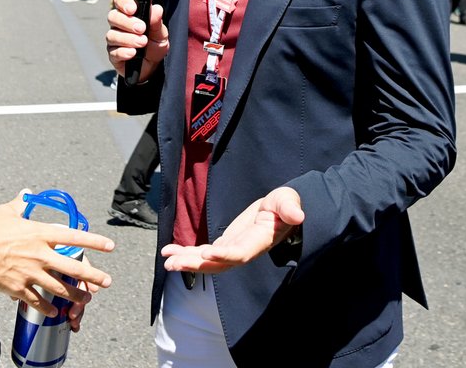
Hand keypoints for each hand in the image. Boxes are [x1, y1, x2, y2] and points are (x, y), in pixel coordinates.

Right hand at [0, 191, 113, 318]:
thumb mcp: (8, 211)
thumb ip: (22, 203)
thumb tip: (27, 194)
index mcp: (40, 233)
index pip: (74, 237)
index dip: (95, 241)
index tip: (110, 246)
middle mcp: (40, 254)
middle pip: (73, 267)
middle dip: (93, 275)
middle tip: (106, 281)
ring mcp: (30, 273)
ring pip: (59, 288)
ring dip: (75, 295)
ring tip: (86, 298)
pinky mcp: (18, 288)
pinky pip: (37, 301)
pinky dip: (47, 307)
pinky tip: (55, 311)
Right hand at [105, 0, 167, 81]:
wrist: (153, 66)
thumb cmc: (155, 45)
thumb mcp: (160, 34)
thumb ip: (157, 22)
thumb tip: (156, 8)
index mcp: (130, 14)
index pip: (120, 1)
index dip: (123, 2)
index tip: (133, 9)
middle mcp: (119, 25)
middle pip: (113, 16)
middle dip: (127, 22)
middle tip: (142, 29)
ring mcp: (114, 40)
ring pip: (112, 35)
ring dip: (128, 38)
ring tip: (142, 43)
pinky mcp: (113, 55)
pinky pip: (113, 52)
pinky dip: (124, 52)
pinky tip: (133, 53)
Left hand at [160, 187, 304, 272]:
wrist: (280, 212)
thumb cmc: (285, 205)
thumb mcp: (288, 201)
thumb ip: (290, 208)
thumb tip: (298, 216)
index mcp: (259, 241)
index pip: (241, 252)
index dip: (224, 255)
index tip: (206, 253)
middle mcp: (245, 250)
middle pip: (219, 264)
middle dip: (196, 265)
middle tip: (174, 264)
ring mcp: (233, 249)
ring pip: (208, 262)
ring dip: (187, 262)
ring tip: (167, 260)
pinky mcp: (225, 245)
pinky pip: (204, 254)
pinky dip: (187, 253)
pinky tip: (169, 252)